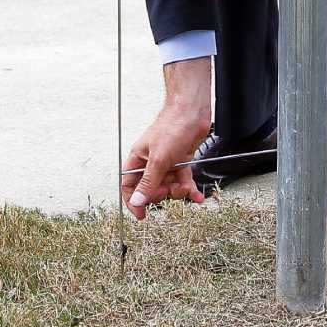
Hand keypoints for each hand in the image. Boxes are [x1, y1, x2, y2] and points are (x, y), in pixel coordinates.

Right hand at [120, 56, 211, 218]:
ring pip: (169, 187)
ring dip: (178, 191)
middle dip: (161, 194)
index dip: (134, 201)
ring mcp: (166, 163)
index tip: (142, 215)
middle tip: (168, 190)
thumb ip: (148, 181)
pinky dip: (190, 189)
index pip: (129, 185)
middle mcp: (150, 162)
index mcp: (137, 159)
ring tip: (185, 186)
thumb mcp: (159, 159)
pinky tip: (197, 196)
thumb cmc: (172, 126)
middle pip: (151, 189)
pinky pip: (183, 181)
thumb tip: (138, 200)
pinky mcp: (180, 162)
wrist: (193, 112)